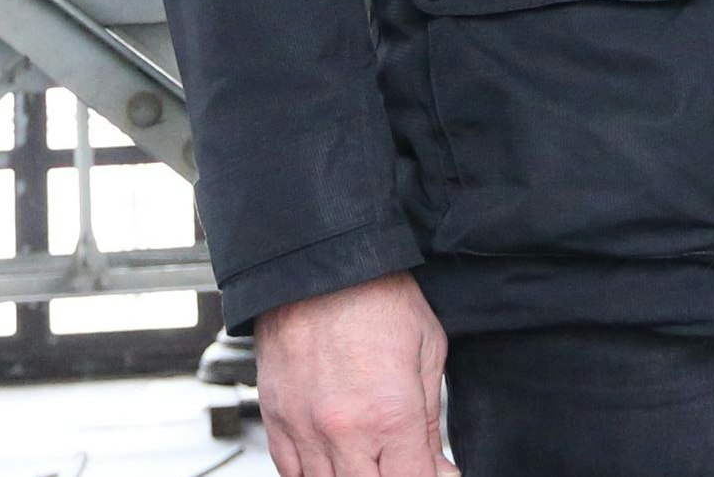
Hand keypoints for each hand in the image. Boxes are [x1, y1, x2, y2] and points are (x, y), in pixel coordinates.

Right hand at [259, 271, 454, 476]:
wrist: (317, 258)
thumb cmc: (375, 292)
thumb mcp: (427, 350)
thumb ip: (430, 420)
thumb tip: (437, 467)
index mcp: (391, 415)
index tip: (432, 471)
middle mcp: (344, 430)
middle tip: (398, 461)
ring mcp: (304, 427)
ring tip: (368, 460)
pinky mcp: (276, 416)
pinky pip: (290, 471)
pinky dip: (313, 476)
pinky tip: (332, 463)